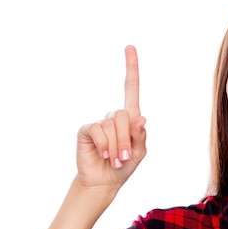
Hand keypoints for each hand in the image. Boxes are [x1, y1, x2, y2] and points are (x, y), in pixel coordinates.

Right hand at [75, 45, 146, 190]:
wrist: (104, 181)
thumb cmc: (124, 166)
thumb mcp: (138, 153)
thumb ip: (140, 137)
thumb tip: (141, 119)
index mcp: (130, 117)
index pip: (131, 88)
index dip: (131, 68)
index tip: (130, 47)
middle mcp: (114, 116)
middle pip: (124, 115)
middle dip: (126, 139)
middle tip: (124, 158)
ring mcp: (99, 122)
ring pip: (112, 126)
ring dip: (116, 146)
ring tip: (114, 159)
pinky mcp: (86, 129)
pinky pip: (98, 130)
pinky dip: (103, 145)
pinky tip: (103, 155)